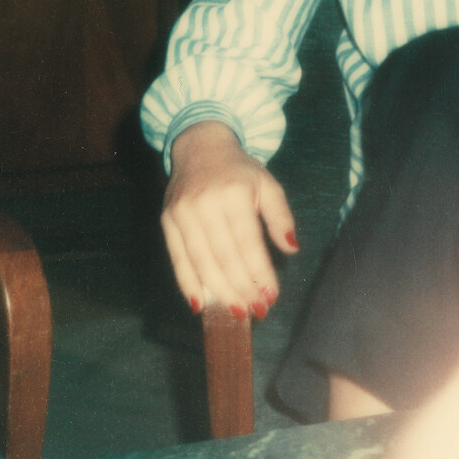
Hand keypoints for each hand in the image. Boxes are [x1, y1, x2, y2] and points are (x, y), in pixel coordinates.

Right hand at [161, 120, 298, 320]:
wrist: (199, 146)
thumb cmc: (239, 171)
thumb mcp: (268, 185)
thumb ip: (280, 217)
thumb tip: (291, 249)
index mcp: (233, 193)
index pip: (248, 243)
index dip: (259, 273)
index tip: (271, 296)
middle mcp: (204, 204)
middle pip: (224, 257)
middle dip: (242, 288)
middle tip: (256, 310)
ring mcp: (182, 213)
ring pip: (201, 261)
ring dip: (219, 292)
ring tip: (235, 312)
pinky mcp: (167, 221)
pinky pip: (178, 258)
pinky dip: (187, 283)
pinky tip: (200, 304)